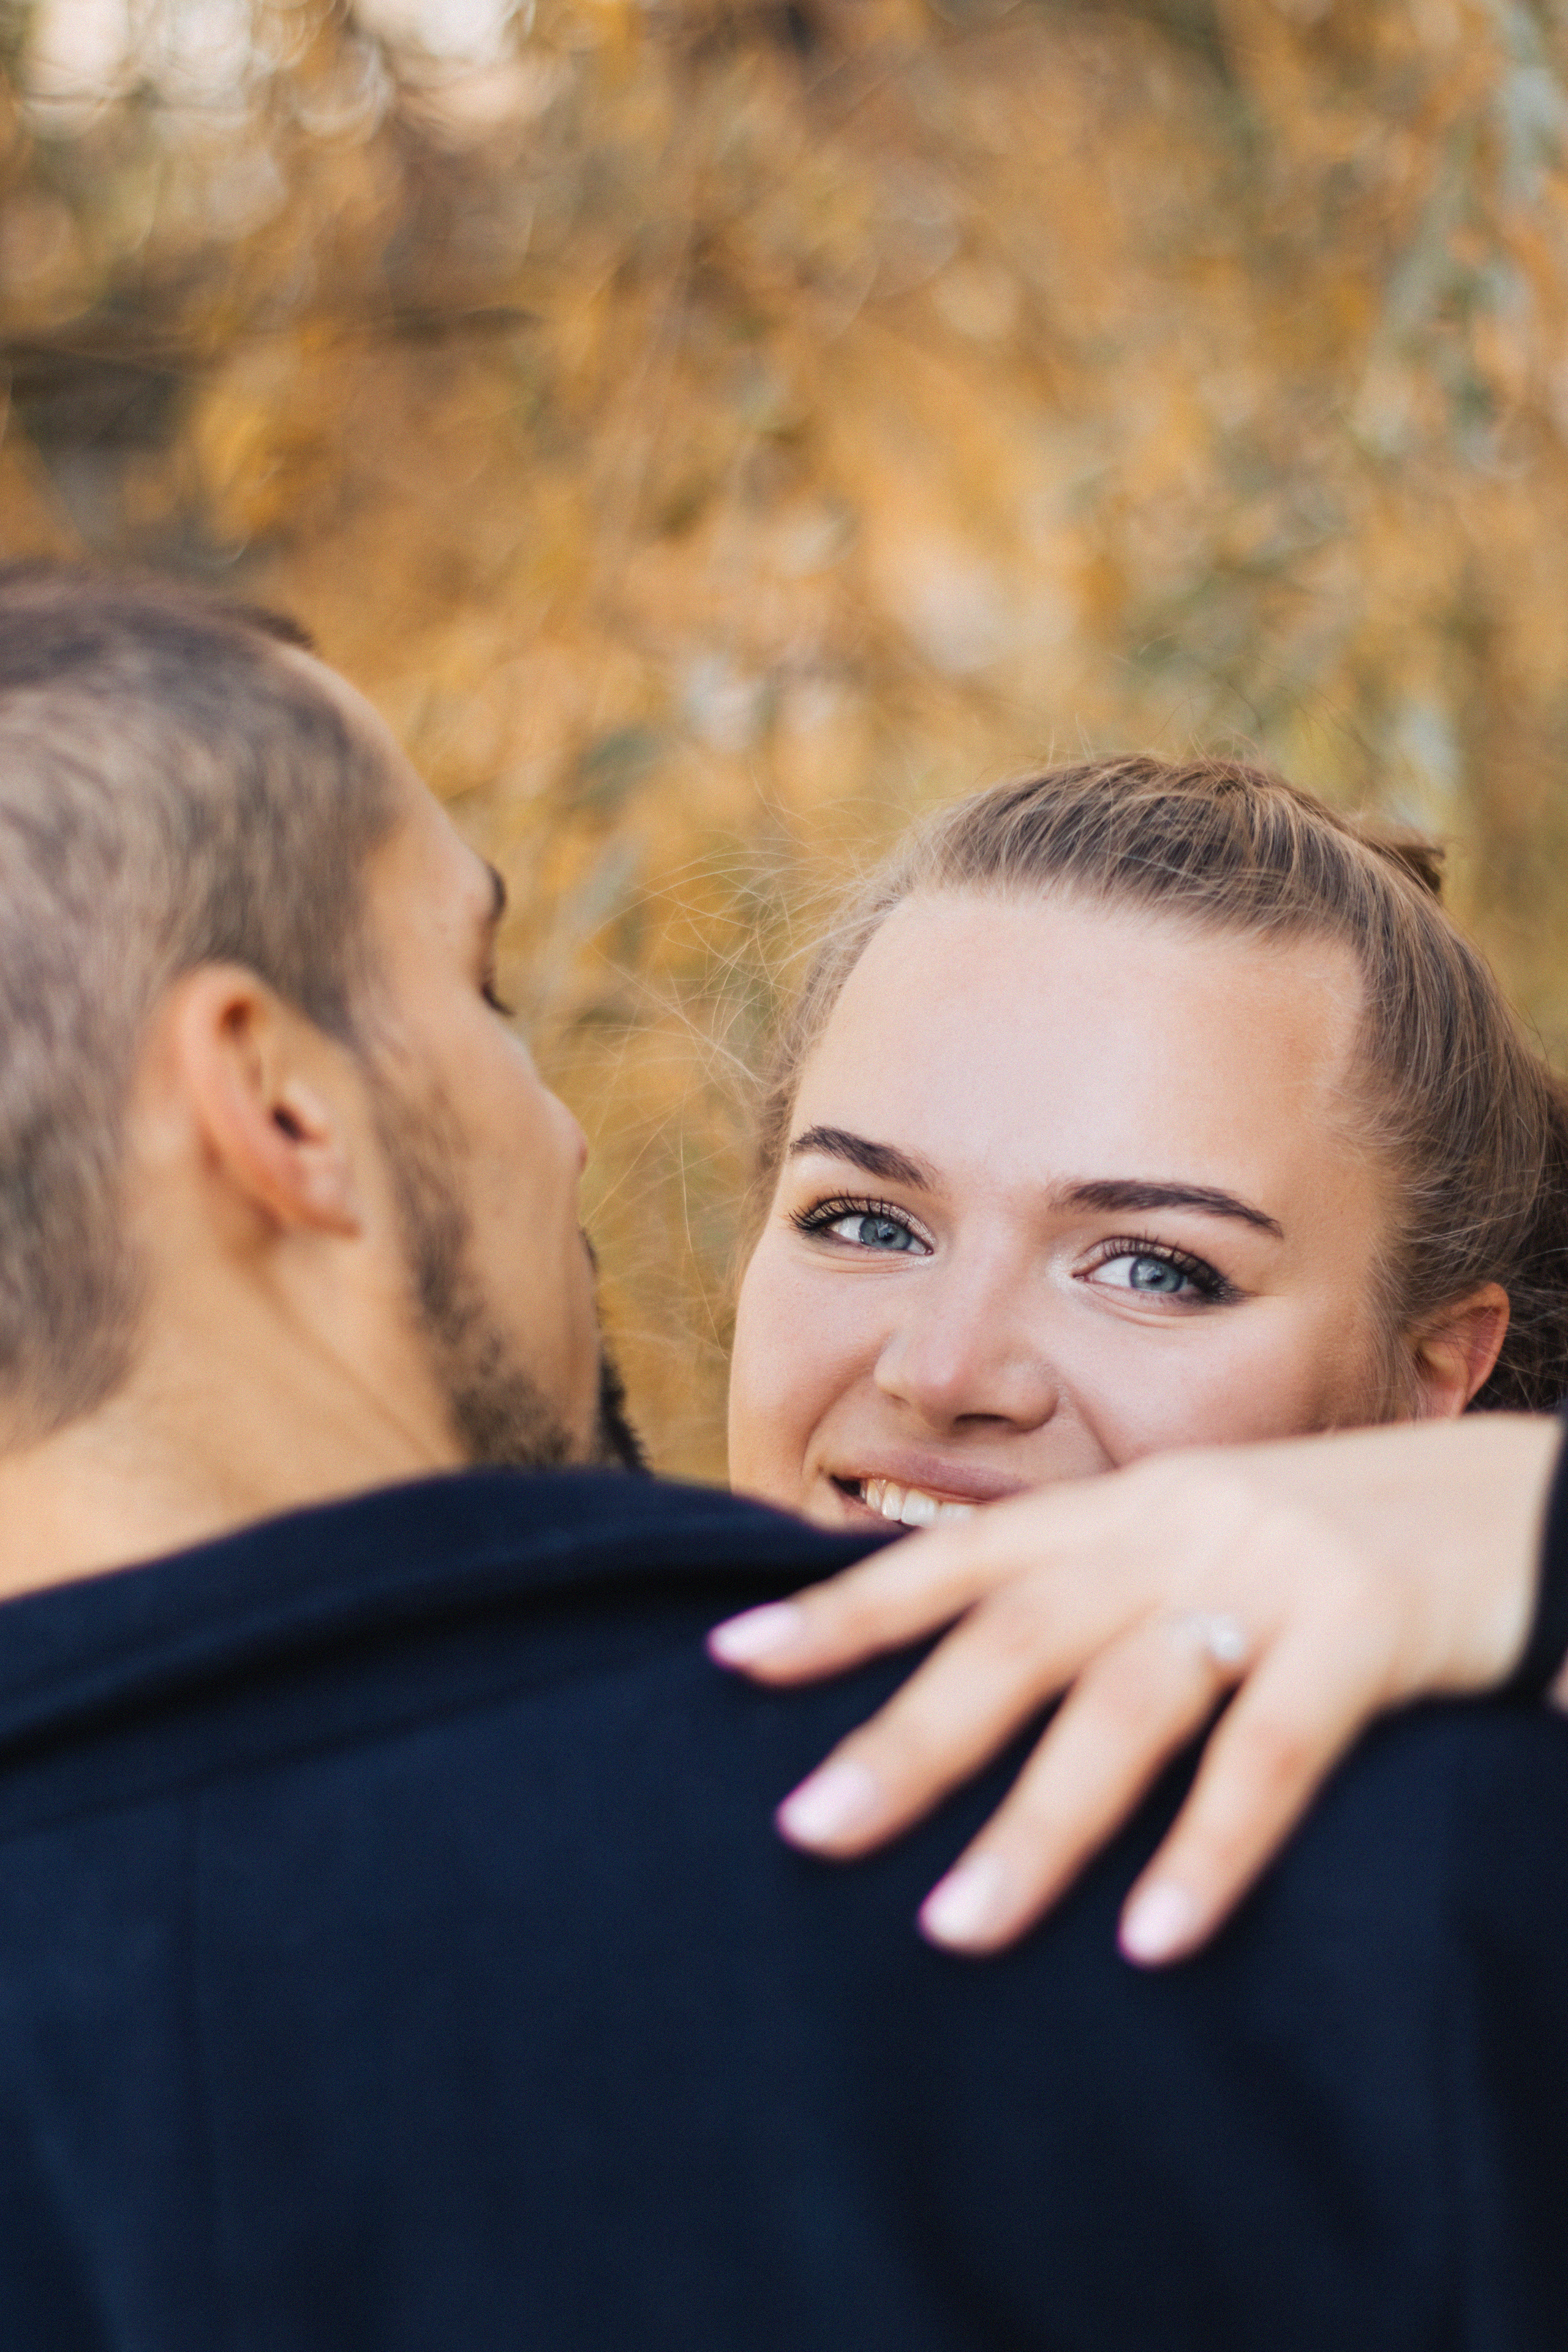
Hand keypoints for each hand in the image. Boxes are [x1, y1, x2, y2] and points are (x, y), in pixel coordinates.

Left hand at [709, 1415, 1561, 1963]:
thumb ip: (1096, 1590)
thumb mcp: (1199, 1539)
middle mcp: (1179, 1527)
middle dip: (907, 1735)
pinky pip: (1275, 1754)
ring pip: (1128, 1705)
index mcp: (1127, 1508)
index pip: (961, 1557)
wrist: (1514, 1498)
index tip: (737, 1661)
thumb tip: (967, 1667)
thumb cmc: (1330, 1545)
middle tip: (806, 1826)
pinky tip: (1155, 1941)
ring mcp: (1272, 1573)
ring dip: (1039, 1826)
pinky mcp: (1366, 1631)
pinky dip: (1212, 1850)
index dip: (846, 1607)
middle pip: (1017, 1638)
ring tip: (955, 1929)